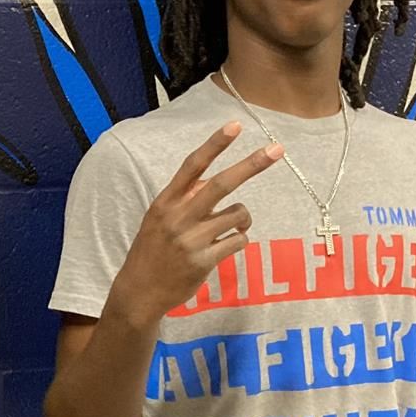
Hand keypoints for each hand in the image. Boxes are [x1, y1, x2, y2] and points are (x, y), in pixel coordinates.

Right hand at [109, 122, 281, 325]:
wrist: (139, 291)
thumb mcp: (158, 219)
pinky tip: (225, 247)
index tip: (235, 125)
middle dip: (252, 164)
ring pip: (238, 215)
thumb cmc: (152, 250)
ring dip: (242, 219)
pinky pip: (238, 241)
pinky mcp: (204, 261)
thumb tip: (210, 182)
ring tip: (230, 228)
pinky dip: (238, 240)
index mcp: (165, 202)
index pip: (192, 166)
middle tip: (277, 149)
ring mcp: (192, 240)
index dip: (214, 144)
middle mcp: (178, 217)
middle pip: (221, 184)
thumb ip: (183, 200)